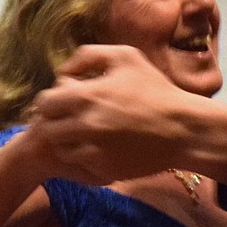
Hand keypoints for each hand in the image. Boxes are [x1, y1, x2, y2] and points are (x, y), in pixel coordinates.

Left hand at [28, 44, 210, 182]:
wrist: (182, 129)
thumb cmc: (155, 89)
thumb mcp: (125, 57)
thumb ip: (88, 56)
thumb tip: (63, 70)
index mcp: (86, 96)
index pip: (44, 102)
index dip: (53, 99)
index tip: (69, 98)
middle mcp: (84, 125)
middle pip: (47, 128)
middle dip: (55, 121)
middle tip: (72, 117)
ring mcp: (93, 150)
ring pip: (60, 149)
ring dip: (67, 140)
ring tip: (85, 133)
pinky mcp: (103, 170)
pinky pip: (79, 165)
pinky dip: (83, 157)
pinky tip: (98, 147)